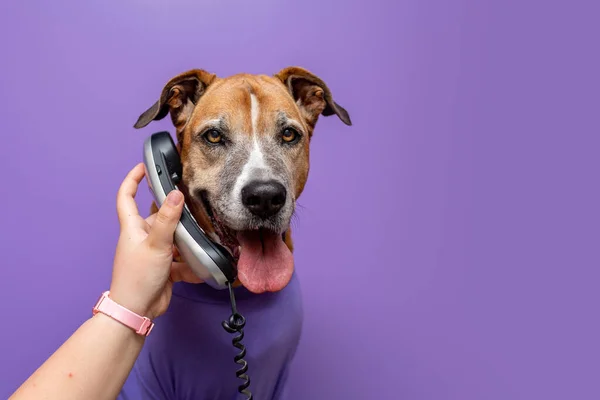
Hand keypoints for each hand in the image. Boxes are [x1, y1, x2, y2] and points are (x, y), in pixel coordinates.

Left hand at [108, 163, 201, 319]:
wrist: (136, 311)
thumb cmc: (137, 277)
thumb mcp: (156, 244)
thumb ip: (167, 219)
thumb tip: (175, 193)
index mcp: (133, 227)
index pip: (127, 197)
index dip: (133, 180)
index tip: (144, 167)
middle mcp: (142, 237)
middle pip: (157, 216)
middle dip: (174, 212)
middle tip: (191, 202)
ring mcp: (153, 252)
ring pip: (172, 237)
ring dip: (185, 239)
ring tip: (201, 234)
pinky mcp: (163, 267)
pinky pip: (179, 260)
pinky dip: (189, 263)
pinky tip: (200, 265)